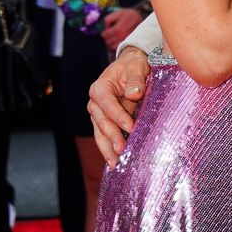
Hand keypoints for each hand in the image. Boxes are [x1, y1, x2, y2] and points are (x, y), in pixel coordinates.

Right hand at [87, 46, 149, 166]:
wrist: (131, 67)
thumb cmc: (133, 66)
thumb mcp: (136, 67)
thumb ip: (136, 80)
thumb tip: (134, 94)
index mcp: (100, 88)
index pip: (107, 105)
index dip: (118, 117)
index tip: (131, 128)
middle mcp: (95, 103)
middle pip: (102, 123)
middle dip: (113, 138)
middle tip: (124, 151)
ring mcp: (98, 115)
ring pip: (100, 134)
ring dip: (108, 150)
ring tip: (116, 165)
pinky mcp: (104, 123)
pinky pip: (105, 137)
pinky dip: (110, 150)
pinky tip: (116, 163)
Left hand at [101, 7, 144, 51]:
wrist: (141, 17)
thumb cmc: (128, 14)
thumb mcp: (117, 13)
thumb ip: (108, 19)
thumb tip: (104, 27)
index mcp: (118, 29)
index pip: (104, 35)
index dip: (103, 32)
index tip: (106, 30)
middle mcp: (122, 36)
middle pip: (107, 41)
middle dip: (107, 37)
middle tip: (109, 33)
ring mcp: (126, 41)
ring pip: (112, 46)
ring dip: (110, 42)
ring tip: (113, 36)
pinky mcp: (128, 43)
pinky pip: (118, 48)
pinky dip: (115, 45)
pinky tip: (117, 39)